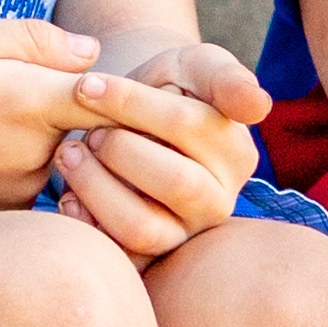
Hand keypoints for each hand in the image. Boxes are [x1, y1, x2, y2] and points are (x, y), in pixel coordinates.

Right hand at [0, 20, 120, 222]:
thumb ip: (33, 38)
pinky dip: (18, 164)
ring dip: (43, 136)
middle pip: (90, 127)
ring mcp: (21, 193)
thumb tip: (91, 54)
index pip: (115, 100)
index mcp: (30, 104)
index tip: (116, 78)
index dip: (126, 86)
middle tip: (21, 86)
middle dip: (74, 105)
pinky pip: (33, 183)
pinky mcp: (4, 218)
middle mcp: (36, 156)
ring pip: (61, 155)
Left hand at [53, 36, 267, 263]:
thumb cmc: (169, 88)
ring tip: (71, 155)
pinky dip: (84, 224)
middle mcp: (218, 201)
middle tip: (89, 130)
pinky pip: (114, 256)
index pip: (186, 124)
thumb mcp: (196, 67)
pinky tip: (70, 196)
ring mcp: (183, 234)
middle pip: (175, 182)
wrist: (133, 123)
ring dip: (95, 186)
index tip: (89, 85)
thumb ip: (225, 78)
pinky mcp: (148, 259)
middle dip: (118, 149)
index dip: (130, 102)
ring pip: (142, 227)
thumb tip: (258, 106)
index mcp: (236, 152)